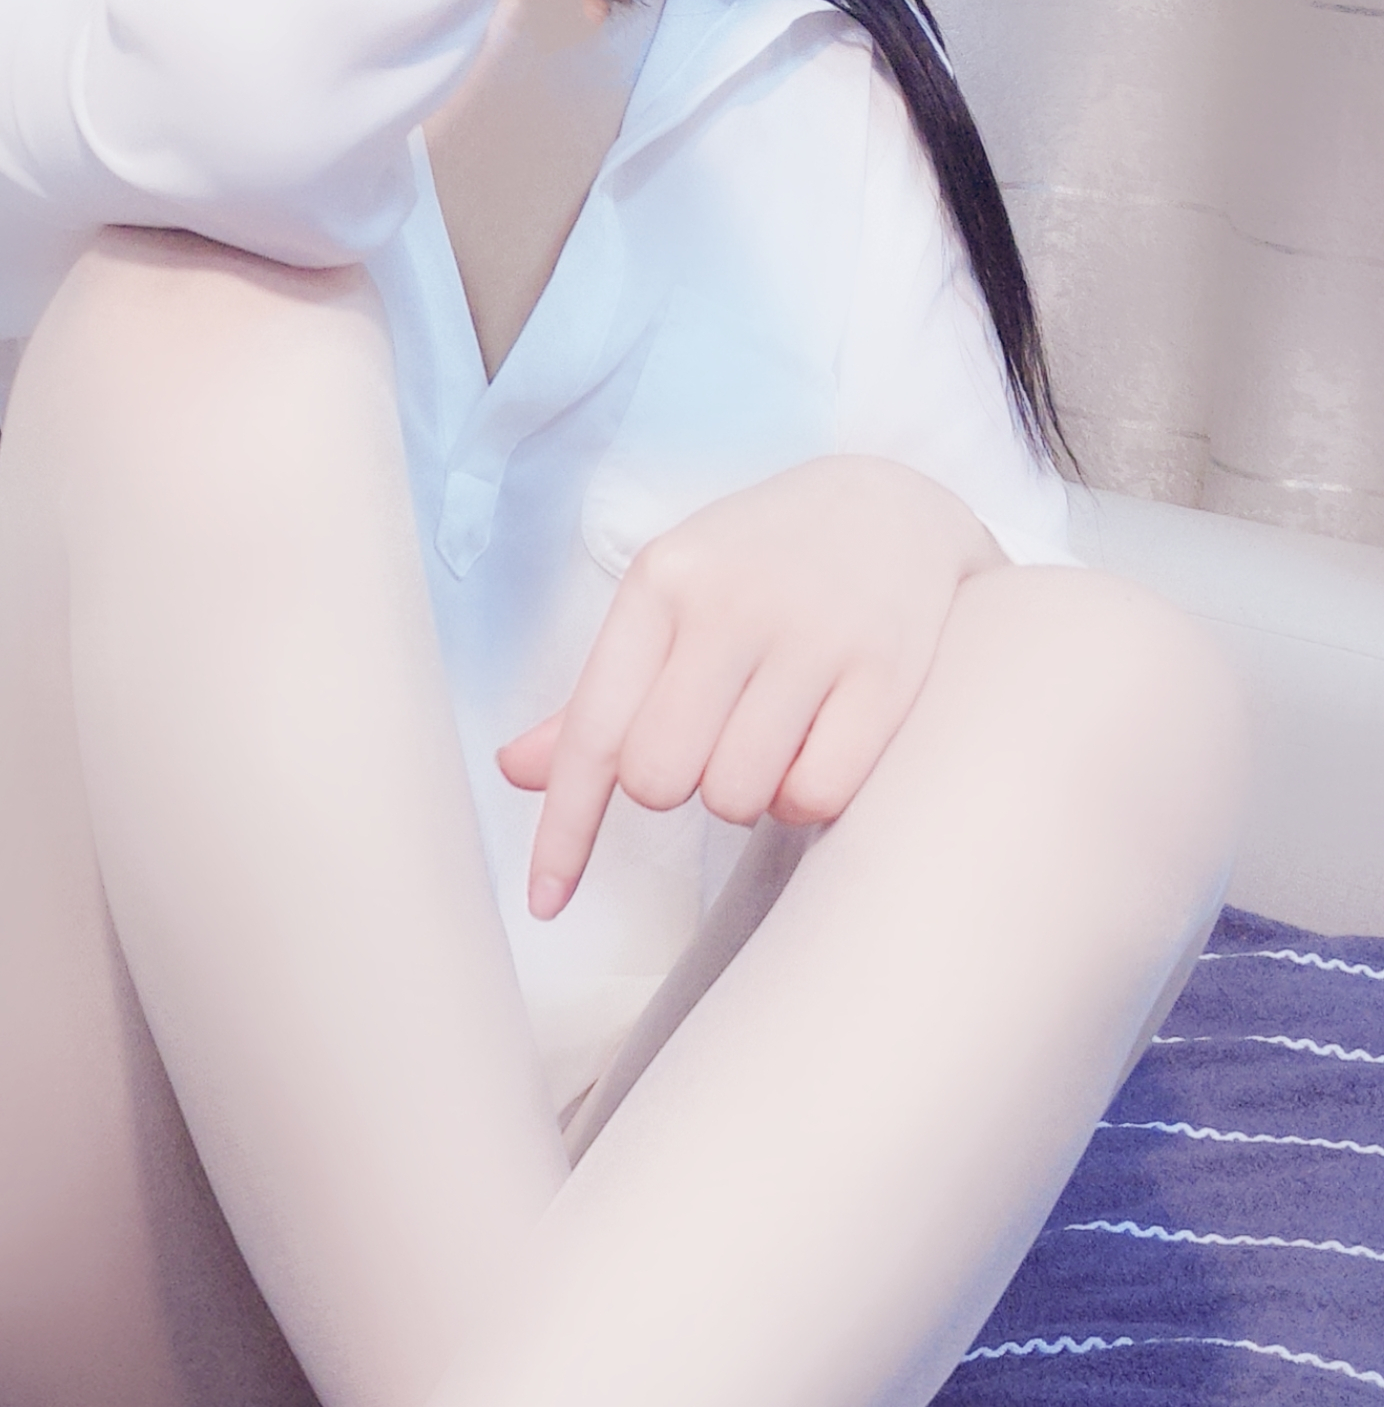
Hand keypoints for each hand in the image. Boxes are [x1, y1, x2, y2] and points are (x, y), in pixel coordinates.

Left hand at [498, 457, 1004, 917]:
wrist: (893, 505)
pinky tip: (820, 746)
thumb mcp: (670, 602)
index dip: (564, 829)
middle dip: (676, 788)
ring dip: (746, 794)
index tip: (546, 902)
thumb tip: (514, 772)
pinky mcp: (886, 669)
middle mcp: (730, 603)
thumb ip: (600, 695)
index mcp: (661, 581)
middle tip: (713, 741)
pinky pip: (815, 795)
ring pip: (735, 796)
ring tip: (773, 735)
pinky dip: (807, 797)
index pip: (592, 731)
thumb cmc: (758, 568)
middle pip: (659, 780)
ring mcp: (812, 634)